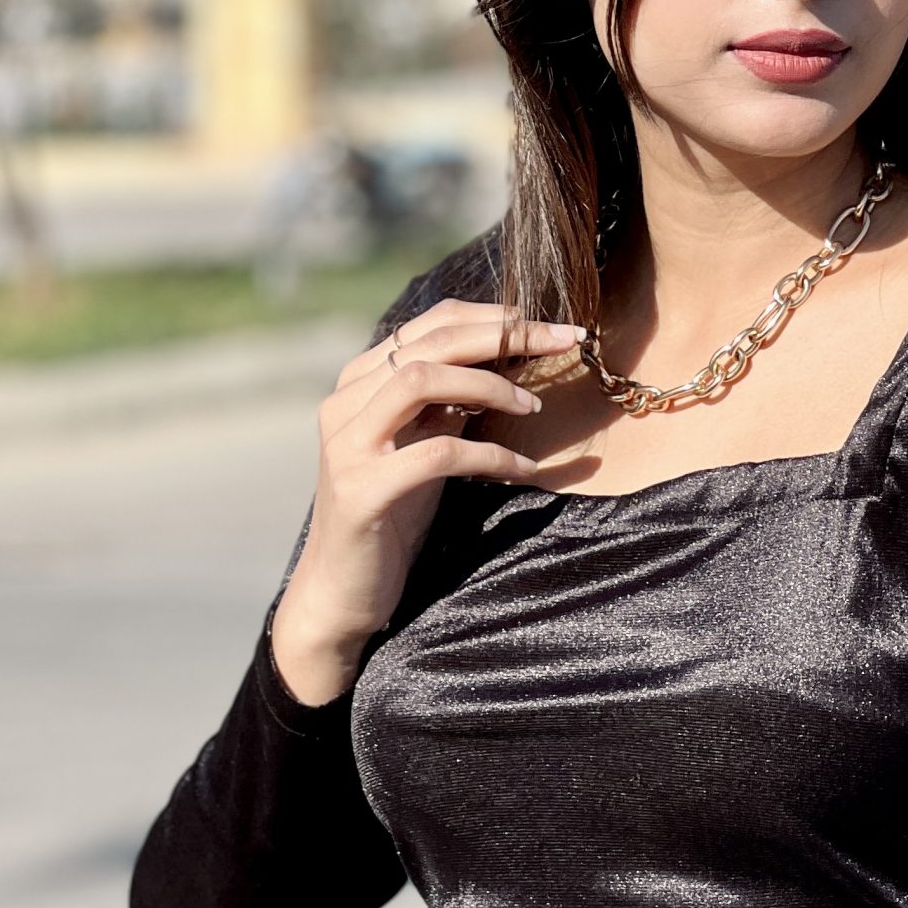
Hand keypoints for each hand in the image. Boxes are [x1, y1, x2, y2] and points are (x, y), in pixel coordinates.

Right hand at [270, 298, 579, 704]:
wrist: (342, 589)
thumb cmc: (392, 514)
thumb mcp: (423, 445)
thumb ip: (448, 403)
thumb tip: (508, 359)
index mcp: (360, 383)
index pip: (430, 324)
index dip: (493, 317)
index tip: (550, 324)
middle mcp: (345, 402)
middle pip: (430, 342)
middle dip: (505, 336)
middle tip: (564, 341)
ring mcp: (348, 444)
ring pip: (420, 381)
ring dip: (489, 387)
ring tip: (534, 409)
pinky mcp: (362, 489)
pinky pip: (437, 455)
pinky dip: (489, 458)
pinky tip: (525, 471)